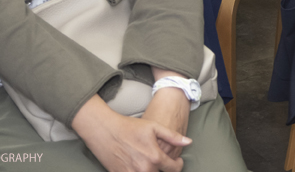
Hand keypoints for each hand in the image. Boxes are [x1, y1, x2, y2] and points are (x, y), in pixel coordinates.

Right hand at [72, 95, 188, 171]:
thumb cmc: (130, 127)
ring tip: (151, 162)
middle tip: (164, 162)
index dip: (178, 165)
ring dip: (152, 171)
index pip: (173, 169)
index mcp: (155, 157)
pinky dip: (139, 171)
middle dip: (164, 169)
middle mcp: (144, 169)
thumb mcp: (154, 127)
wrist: (105, 131)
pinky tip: (139, 165)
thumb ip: (173, 137)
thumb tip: (188, 142)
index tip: (177, 162)